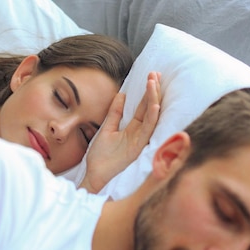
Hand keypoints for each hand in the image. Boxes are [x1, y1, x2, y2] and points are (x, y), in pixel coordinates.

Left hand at [80, 72, 161, 192]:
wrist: (94, 175)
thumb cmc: (100, 157)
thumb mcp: (106, 129)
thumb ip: (114, 113)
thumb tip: (121, 95)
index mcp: (133, 130)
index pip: (143, 108)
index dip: (147, 92)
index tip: (151, 76)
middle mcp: (139, 134)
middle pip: (150, 110)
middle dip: (154, 91)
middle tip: (156, 74)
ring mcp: (140, 141)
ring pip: (152, 118)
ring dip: (154, 99)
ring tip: (154, 83)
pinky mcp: (138, 149)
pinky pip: (148, 131)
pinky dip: (152, 117)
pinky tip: (154, 105)